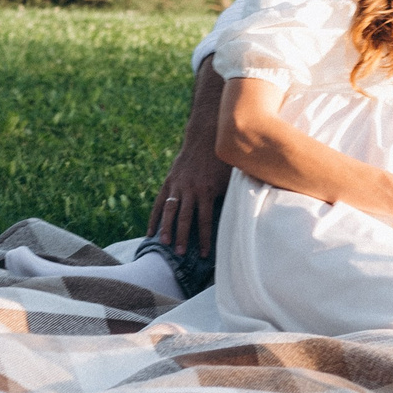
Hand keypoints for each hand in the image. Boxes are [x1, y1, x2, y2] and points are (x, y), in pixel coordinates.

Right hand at [148, 140, 231, 257]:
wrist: (205, 138)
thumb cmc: (223, 161)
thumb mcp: (230, 179)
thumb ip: (231, 197)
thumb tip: (241, 217)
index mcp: (207, 190)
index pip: (205, 220)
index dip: (203, 238)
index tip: (203, 254)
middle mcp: (190, 189)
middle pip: (185, 218)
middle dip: (182, 237)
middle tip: (180, 254)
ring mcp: (178, 185)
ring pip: (170, 210)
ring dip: (166, 228)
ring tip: (164, 244)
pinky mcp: (169, 181)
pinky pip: (160, 202)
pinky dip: (155, 217)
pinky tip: (151, 232)